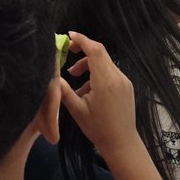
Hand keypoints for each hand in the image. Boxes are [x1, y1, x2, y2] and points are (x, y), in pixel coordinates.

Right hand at [59, 33, 137, 161]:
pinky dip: (97, 72)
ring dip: (89, 63)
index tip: (69, 35)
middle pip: (100, 52)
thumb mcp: (77, 110)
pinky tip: (87, 88)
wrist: (122, 144)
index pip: (95, 51)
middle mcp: (117, 77)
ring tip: (73, 76)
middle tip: (69, 51)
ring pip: (105, 62)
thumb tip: (52, 75)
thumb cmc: (98, 128)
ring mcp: (124, 81)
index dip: (82, 40)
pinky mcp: (127, 86)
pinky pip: (110, 71)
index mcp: (105, 81)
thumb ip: (64, 91)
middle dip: (83, 49)